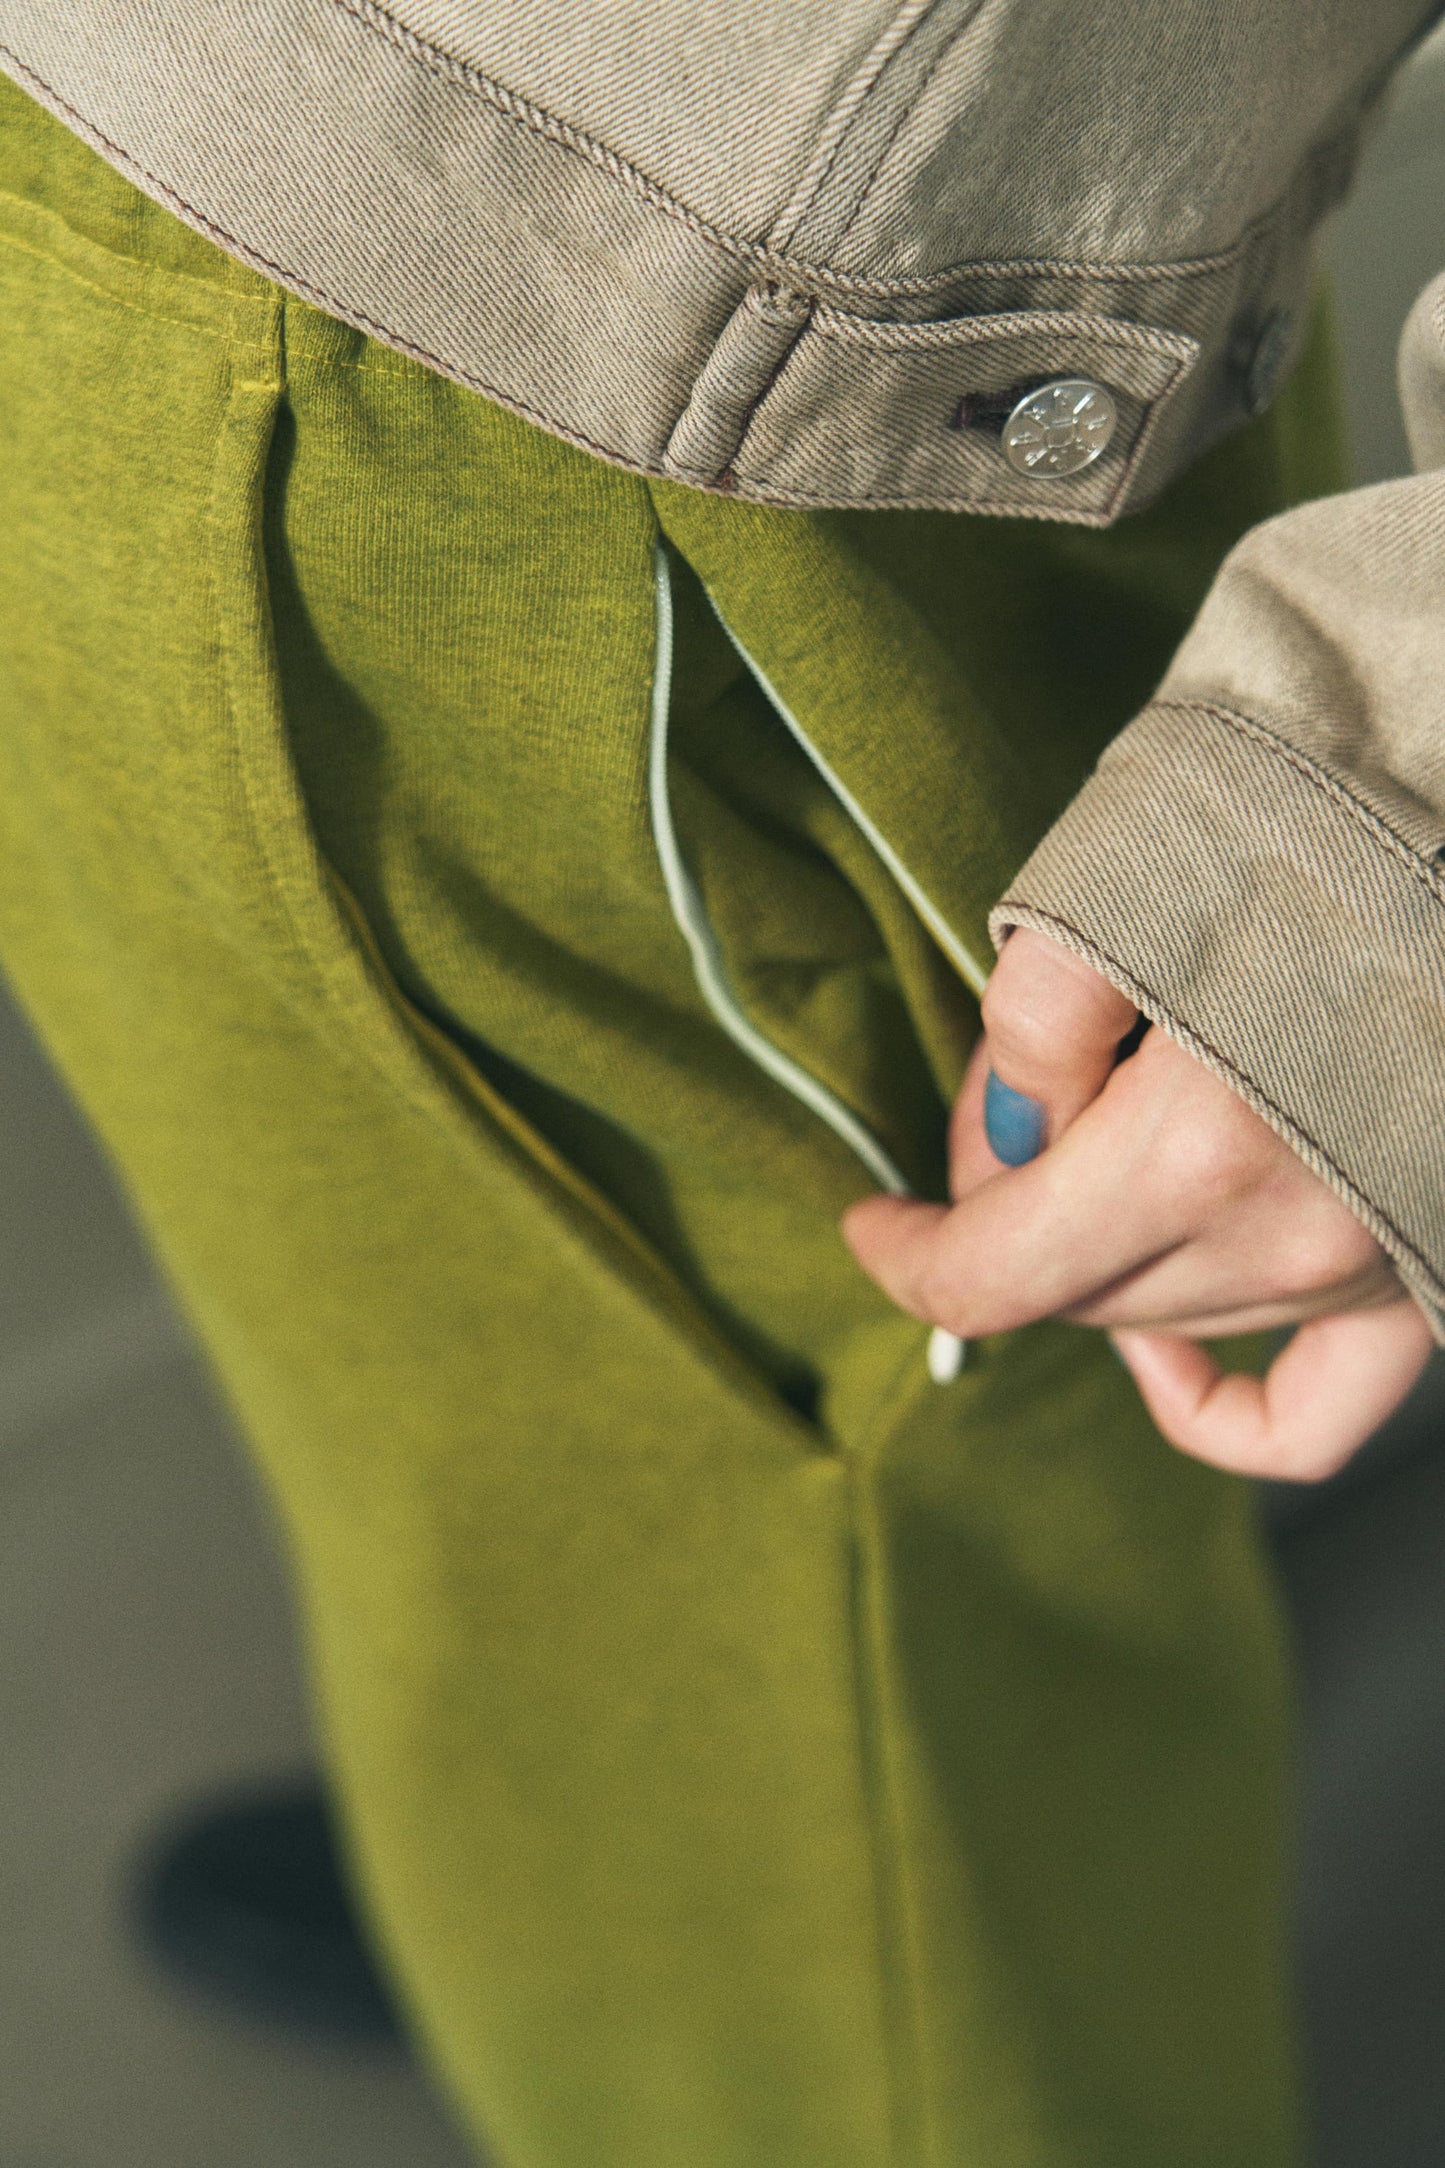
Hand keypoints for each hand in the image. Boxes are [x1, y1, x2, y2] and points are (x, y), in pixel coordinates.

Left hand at [844, 930, 1432, 1480]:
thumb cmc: (1312, 810)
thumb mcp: (1114, 888)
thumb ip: (1025, 1039)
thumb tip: (1003, 1140)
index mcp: (1198, 1149)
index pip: (994, 1277)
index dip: (910, 1257)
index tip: (873, 1223)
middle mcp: (1296, 1236)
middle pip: (1076, 1294)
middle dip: (1007, 1220)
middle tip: (1008, 1116)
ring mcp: (1378, 1267)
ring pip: (1170, 1320)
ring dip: (1100, 1262)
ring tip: (1097, 1155)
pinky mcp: (1432, 1271)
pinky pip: (1311, 1413)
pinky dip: (1217, 1402)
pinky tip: (1164, 1351)